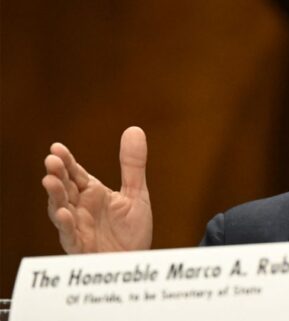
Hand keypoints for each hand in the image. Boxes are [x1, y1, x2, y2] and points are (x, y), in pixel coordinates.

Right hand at [42, 127, 152, 252]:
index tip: (57, 148)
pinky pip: (70, 236)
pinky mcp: (81, 246)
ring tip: (50, 181)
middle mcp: (81, 208)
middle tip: (51, 161)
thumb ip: (133, 165)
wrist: (137, 262)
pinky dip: (66, 225)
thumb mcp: (136, 193)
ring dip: (55, 196)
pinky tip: (63, 213)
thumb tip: (134, 129)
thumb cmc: (132, 231)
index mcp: (92, 194)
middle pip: (65, 189)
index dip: (66, 162)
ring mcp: (78, 227)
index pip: (76, 174)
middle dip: (57, 175)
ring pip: (61, 210)